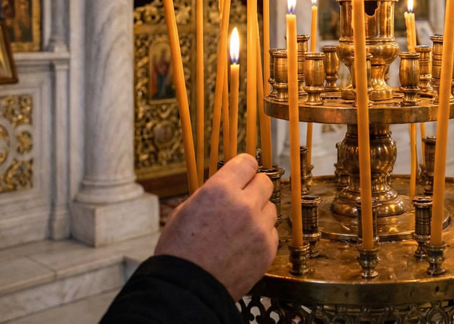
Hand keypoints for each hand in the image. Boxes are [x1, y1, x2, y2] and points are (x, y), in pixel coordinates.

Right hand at [155, 154, 277, 297]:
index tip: (243, 172)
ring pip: (270, 208)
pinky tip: (244, 244)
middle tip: (242, 199)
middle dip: (253, 188)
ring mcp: (259, 228)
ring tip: (239, 228)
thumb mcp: (186, 209)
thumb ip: (213, 193)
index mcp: (220, 190)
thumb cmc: (181, 251)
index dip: (244, 167)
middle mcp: (244, 205)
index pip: (247, 162)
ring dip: (259, 213)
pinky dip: (261, 235)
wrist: (187, 289)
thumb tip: (229, 184)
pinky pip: (272, 232)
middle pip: (265, 182)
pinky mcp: (268, 249)